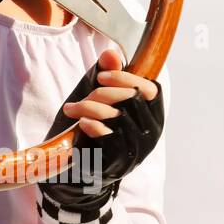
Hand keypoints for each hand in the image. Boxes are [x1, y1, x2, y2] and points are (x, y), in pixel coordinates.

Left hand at [39, 47, 163, 206]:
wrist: (77, 170)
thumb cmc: (90, 129)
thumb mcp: (97, 100)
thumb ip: (105, 77)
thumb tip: (110, 53)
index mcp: (150, 115)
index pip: (151, 90)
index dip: (128, 78)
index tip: (102, 75)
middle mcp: (149, 134)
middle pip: (133, 100)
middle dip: (104, 92)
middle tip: (84, 96)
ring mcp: (136, 151)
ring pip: (119, 117)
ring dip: (91, 108)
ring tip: (72, 109)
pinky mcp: (119, 164)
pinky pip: (110, 139)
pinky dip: (93, 126)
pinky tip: (81, 123)